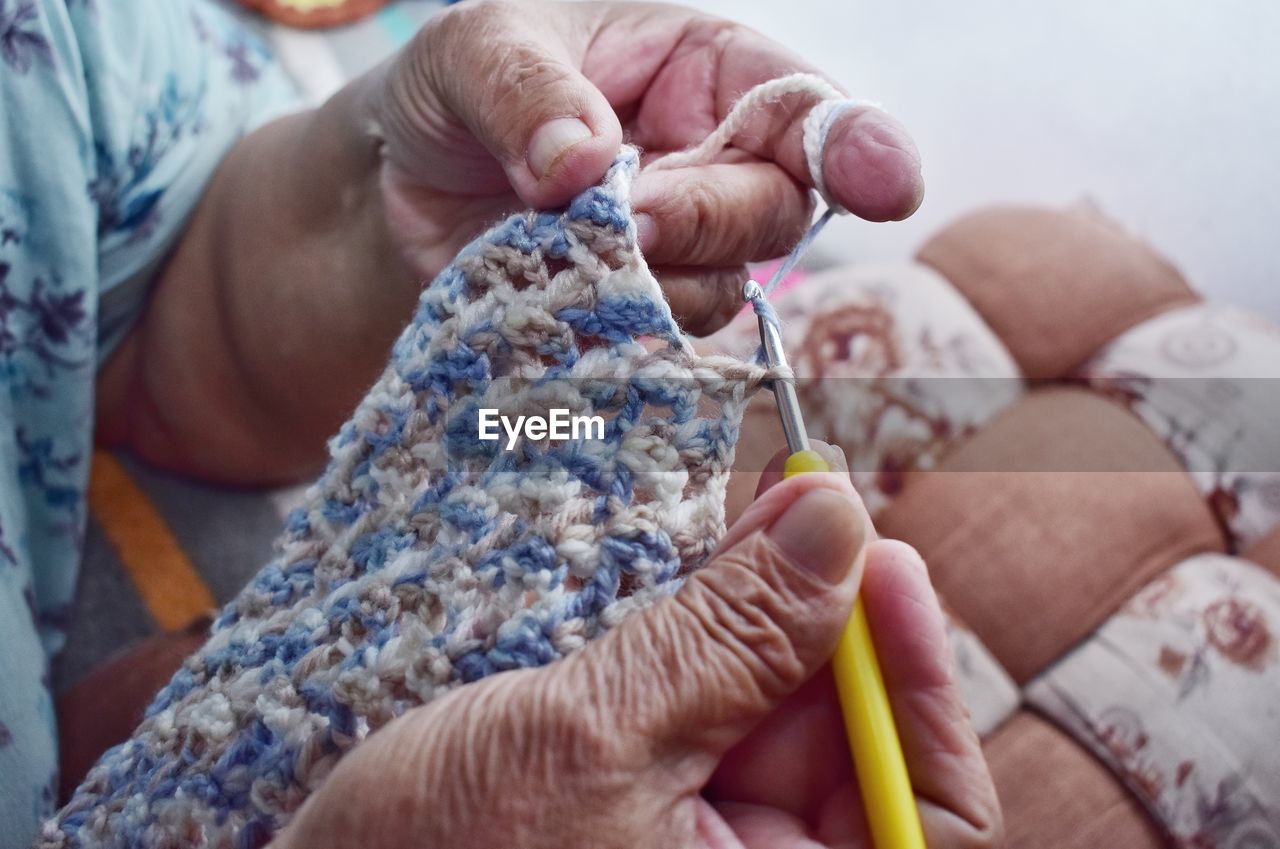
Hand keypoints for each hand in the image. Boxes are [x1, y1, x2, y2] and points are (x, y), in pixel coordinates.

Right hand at [270, 445, 999, 848]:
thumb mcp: (592, 741)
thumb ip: (731, 641)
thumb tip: (841, 526)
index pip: (930, 812)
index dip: (922, 684)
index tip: (885, 558)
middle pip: (852, 750)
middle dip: (829, 623)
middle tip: (800, 501)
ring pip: (776, 721)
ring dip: (763, 618)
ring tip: (745, 520)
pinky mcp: (640, 818)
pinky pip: (705, 722)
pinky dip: (703, 644)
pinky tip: (690, 573)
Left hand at [370, 0, 923, 333]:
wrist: (398, 178)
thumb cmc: (456, 87)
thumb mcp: (473, 48)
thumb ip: (526, 91)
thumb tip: (583, 160)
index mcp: (700, 69)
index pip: (800, 104)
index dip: (854, 143)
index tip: (886, 185)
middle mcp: (708, 161)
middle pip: (773, 207)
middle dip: (713, 216)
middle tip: (633, 214)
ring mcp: (675, 248)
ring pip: (720, 287)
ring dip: (656, 282)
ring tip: (566, 248)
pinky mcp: (631, 315)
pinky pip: (656, 343)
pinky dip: (614, 332)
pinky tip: (559, 300)